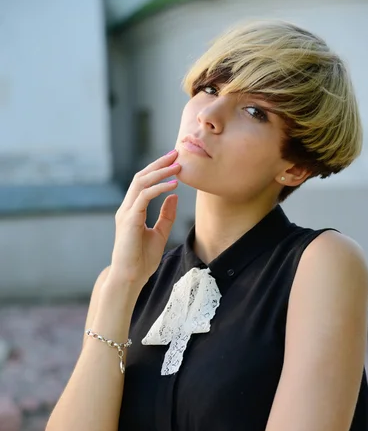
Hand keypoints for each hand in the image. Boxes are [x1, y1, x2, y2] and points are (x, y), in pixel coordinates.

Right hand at [109, 150, 180, 285]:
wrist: (130, 277)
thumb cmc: (142, 259)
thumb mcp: (159, 233)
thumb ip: (166, 215)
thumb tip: (174, 197)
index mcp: (132, 211)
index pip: (143, 183)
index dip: (158, 169)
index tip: (174, 160)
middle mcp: (126, 208)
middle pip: (141, 177)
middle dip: (158, 164)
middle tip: (176, 153)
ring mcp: (126, 213)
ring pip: (141, 183)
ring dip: (160, 172)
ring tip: (178, 166)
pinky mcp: (129, 220)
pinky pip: (144, 197)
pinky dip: (159, 188)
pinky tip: (173, 185)